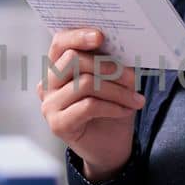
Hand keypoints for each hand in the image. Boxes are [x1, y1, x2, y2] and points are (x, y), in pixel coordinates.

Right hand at [36, 28, 144, 182]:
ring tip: (136, 99)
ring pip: (85, 83)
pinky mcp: (57, 124)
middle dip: (108, 67)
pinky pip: (88, 106)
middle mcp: (47, 84)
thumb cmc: (111, 110)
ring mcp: (49, 105)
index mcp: (58, 68)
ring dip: (117, 91)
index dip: (78, 35)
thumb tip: (120, 48)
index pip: (60, 42)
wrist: (111, 148)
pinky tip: (126, 110)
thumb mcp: (115, 83)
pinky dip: (112, 106)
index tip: (101, 36)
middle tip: (133, 78)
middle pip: (73, 60)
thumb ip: (111, 64)